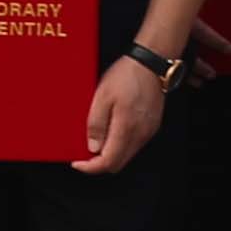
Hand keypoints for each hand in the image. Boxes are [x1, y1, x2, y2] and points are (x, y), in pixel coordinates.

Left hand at [77, 51, 172, 177]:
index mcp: (126, 129)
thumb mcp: (102, 96)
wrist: (150, 62)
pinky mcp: (152, 125)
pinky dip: (121, 144)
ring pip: (126, 155)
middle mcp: (140, 135)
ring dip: (111, 153)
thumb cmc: (127, 75)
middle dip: (99, 163)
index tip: (78, 163)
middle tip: (84, 153)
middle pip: (118, 163)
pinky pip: (134, 144)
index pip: (108, 162)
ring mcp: (148, 131)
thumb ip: (96, 125)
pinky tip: (112, 130)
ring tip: (97, 139)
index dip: (90, 168)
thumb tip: (93, 148)